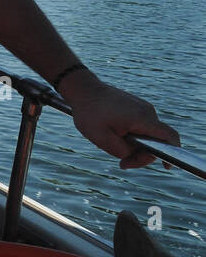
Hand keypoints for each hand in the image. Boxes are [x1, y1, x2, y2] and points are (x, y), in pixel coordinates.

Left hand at [62, 72, 180, 168]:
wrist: (83, 90)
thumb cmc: (89, 112)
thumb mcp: (100, 137)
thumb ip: (121, 151)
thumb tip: (133, 155)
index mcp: (142, 118)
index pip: (169, 136)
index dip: (172, 153)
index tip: (166, 166)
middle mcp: (147, 111)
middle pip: (156, 140)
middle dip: (140, 154)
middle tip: (122, 163)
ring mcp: (143, 107)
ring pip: (146, 135)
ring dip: (133, 145)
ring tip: (111, 142)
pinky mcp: (137, 107)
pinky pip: (140, 127)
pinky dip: (131, 135)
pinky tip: (113, 134)